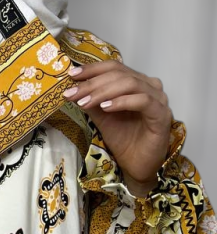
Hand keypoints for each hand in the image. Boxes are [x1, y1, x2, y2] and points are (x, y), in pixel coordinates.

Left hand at [63, 60, 173, 196]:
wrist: (137, 165)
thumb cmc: (124, 141)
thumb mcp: (102, 118)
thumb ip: (92, 102)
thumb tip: (73, 89)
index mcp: (137, 83)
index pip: (115, 68)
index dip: (92, 69)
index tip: (71, 75)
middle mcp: (150, 86)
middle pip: (120, 75)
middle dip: (93, 83)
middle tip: (73, 93)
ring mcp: (158, 99)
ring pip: (130, 84)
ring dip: (104, 92)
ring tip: (84, 102)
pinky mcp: (162, 114)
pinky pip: (142, 101)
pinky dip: (122, 102)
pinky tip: (105, 108)